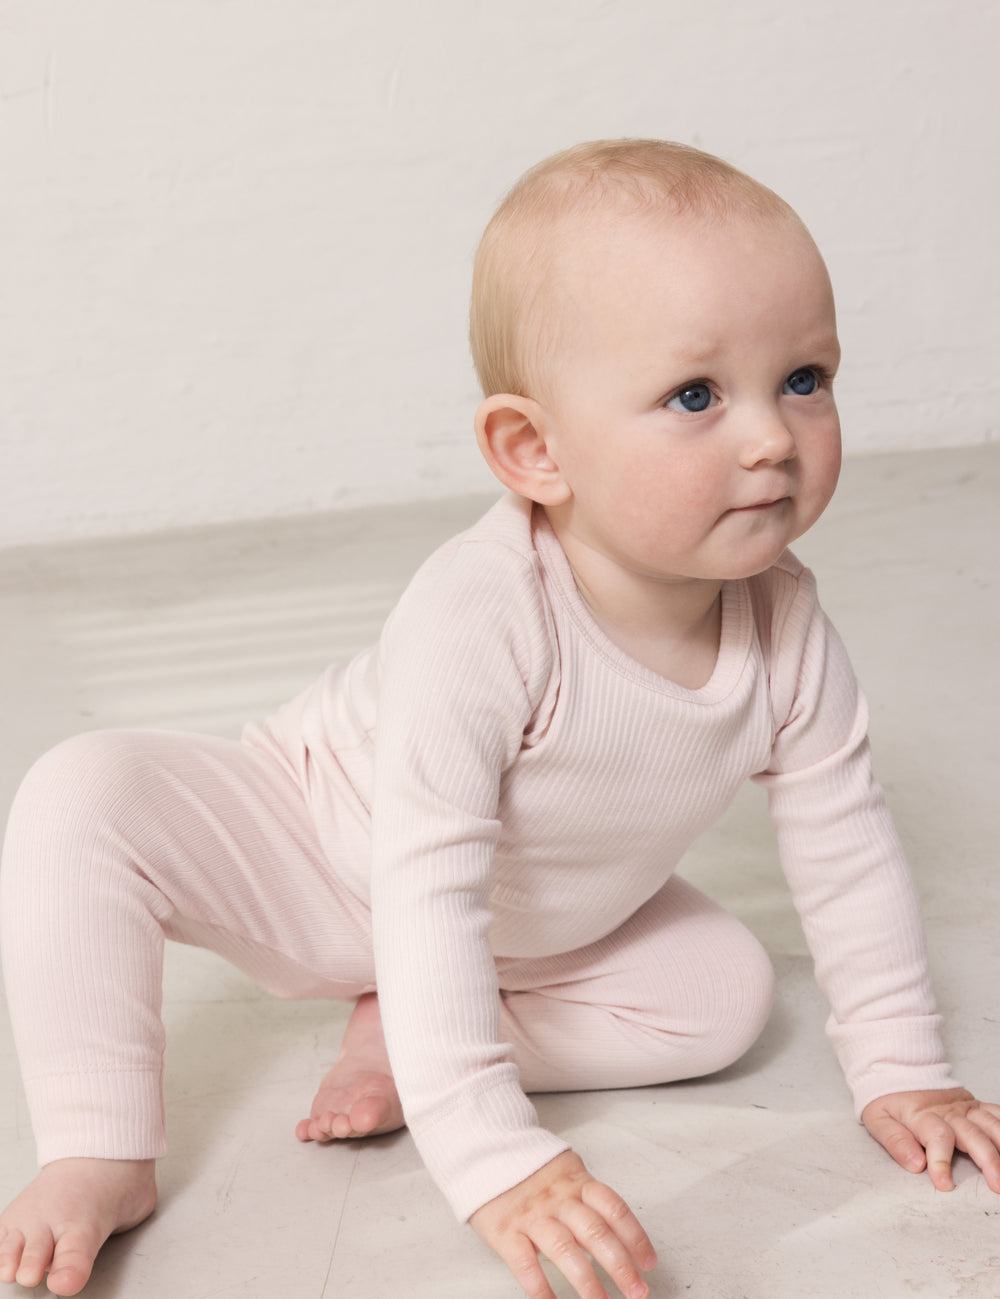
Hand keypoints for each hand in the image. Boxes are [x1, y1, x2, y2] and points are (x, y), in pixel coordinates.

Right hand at [469, 1149, 656, 1298]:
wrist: (483, 1150)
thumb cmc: (528, 1168)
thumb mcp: (565, 1171)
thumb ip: (588, 1196)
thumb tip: (620, 1229)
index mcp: (576, 1182)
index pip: (614, 1208)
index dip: (635, 1236)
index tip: (649, 1262)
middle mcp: (557, 1199)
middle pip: (595, 1232)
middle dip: (620, 1265)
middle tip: (637, 1291)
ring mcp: (532, 1216)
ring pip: (565, 1250)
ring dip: (587, 1282)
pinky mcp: (506, 1232)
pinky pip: (526, 1265)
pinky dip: (541, 1288)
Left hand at [862, 1087, 999, 1191]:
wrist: (897, 1069)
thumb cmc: (888, 1098)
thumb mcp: (877, 1119)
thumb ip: (895, 1141)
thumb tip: (915, 1165)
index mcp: (922, 1115)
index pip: (937, 1136)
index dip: (941, 1161)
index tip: (945, 1184)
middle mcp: (948, 1110)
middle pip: (973, 1134)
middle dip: (988, 1161)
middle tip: (996, 1185)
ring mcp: (964, 1107)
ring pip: (991, 1124)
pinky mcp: (974, 1105)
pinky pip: (997, 1114)